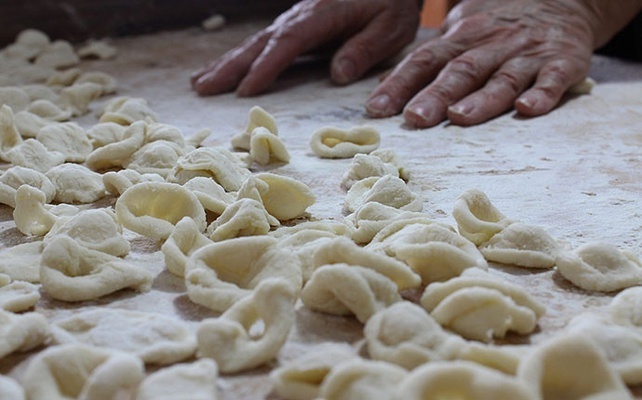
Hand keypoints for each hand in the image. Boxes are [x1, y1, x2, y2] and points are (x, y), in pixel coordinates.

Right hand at [191, 0, 420, 95]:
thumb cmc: (391, 3)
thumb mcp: (391, 27)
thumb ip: (365, 49)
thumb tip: (338, 74)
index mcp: (322, 16)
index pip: (288, 43)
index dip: (266, 66)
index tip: (246, 90)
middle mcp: (300, 17)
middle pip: (260, 42)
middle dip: (231, 67)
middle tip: (203, 88)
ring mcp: (294, 20)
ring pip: (254, 42)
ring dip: (227, 63)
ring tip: (199, 83)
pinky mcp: (295, 26)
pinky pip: (262, 43)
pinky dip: (241, 57)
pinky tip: (224, 69)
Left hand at [366, 0, 641, 127]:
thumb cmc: (500, 23)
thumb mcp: (460, 30)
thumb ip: (428, 58)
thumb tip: (384, 84)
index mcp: (463, 37)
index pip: (425, 59)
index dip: (400, 83)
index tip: (377, 108)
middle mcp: (492, 43)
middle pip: (460, 70)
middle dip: (436, 95)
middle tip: (415, 118)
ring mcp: (528, 53)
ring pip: (502, 77)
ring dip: (481, 99)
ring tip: (460, 117)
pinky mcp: (564, 62)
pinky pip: (553, 79)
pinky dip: (542, 93)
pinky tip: (528, 108)